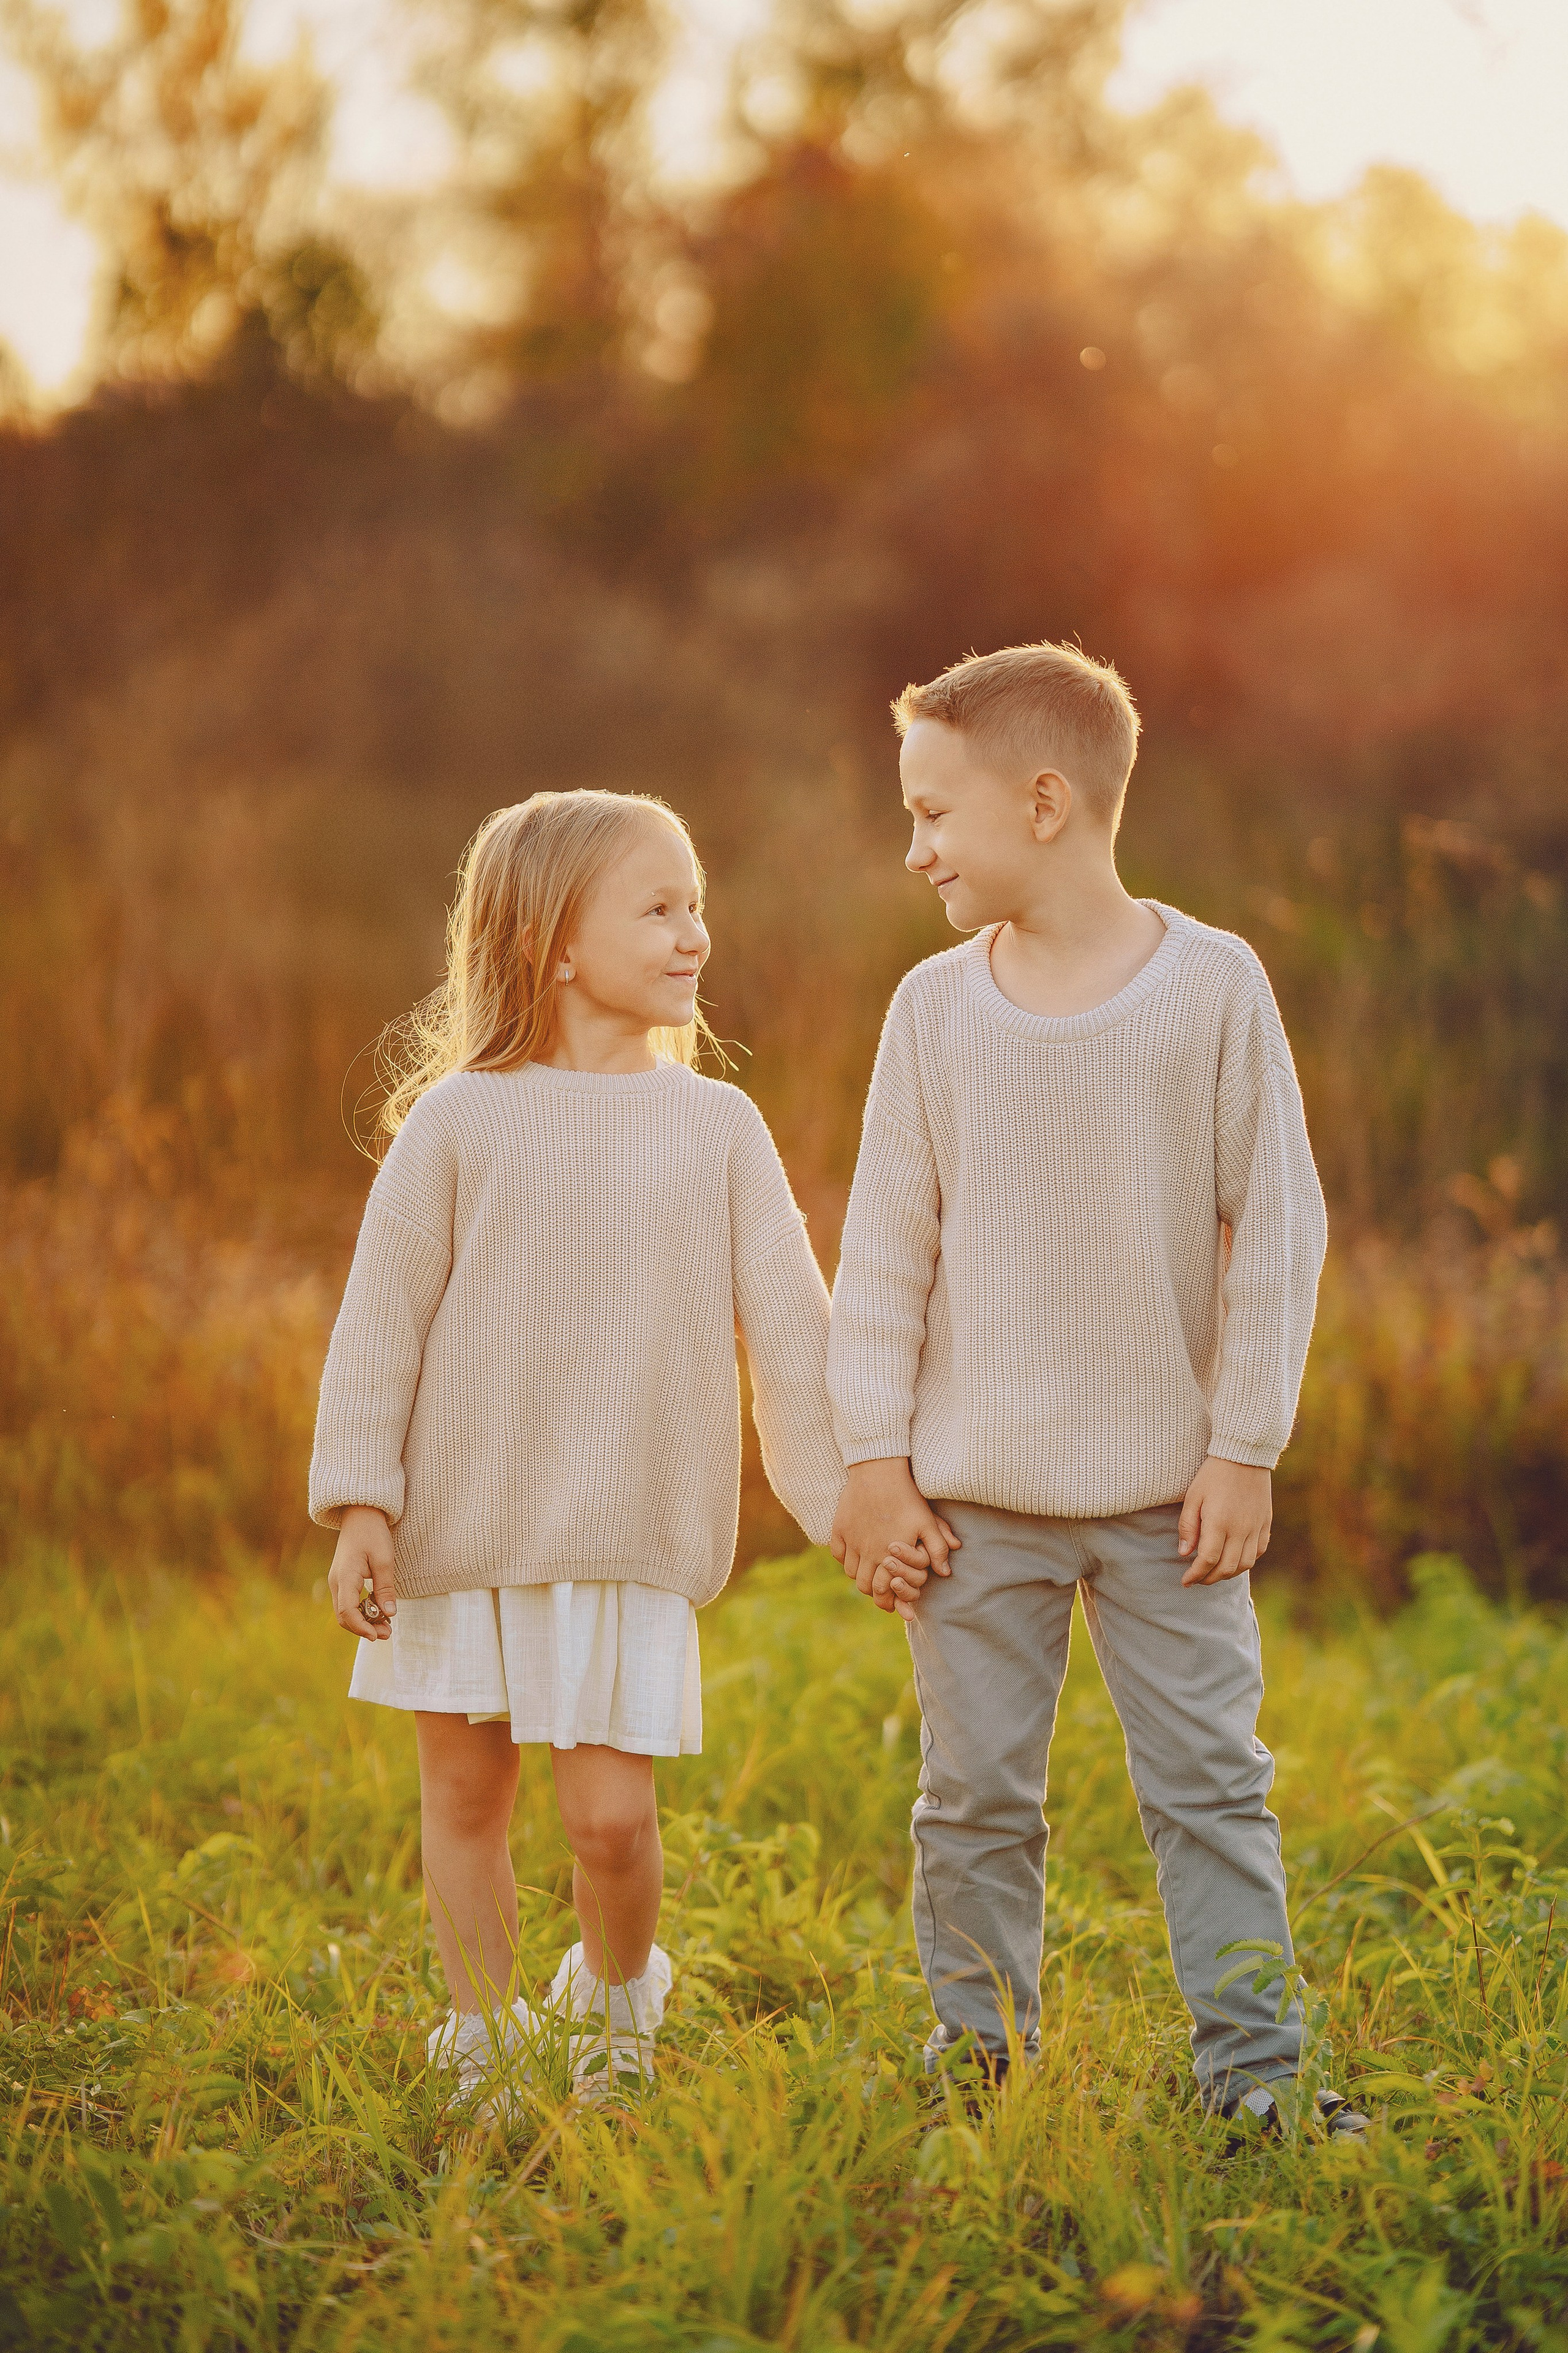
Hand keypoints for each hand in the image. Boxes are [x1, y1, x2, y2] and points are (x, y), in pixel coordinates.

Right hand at [328, 1506, 397, 1637]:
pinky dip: (362, 1611)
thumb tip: (389, 1613)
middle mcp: (336, 1582)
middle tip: (387, 1633)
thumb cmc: (373, 1534)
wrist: (360, 1515)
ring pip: (345, 1611)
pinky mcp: (343, 1580)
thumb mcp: (384, 1560)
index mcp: (345, 1577)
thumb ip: (385, 1588)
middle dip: (364, 1628)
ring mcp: (338, 1581)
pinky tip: (379, 1611)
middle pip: (344, 1616)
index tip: (377, 1635)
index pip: (347, 1612)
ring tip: (386, 1625)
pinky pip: (348, 1602)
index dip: (361, 1627)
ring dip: (364, 1621)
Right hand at [830, 1459, 959, 1612]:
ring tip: (869, 1572)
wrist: (878, 1471)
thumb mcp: (928, 1522)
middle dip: (874, 1593)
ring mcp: (851, 1541)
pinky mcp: (840, 1528)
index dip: (888, 1603)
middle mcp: (867, 1553)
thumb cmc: (907, 1498)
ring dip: (860, 1576)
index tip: (892, 1605)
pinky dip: (845, 1558)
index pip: (883, 1591)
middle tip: (881, 1592)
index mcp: (888, 1557)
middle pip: (865, 1586)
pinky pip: (837, 1553)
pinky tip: (854, 1554)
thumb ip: (938, 1549)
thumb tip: (945, 1573)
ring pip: (850, 1572)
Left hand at [1178, 1457, 1271, 1586]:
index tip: (1185, 1581)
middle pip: (1227, 1568)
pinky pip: (1259, 1551)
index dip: (1195, 1575)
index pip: (1208, 1560)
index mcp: (1219, 1522)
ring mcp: (1256, 1527)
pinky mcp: (1265, 1523)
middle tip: (1197, 1579)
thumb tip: (1184, 1554)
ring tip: (1214, 1572)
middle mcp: (1240, 1529)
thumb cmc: (1213, 1474)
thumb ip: (1188, 1527)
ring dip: (1228, 1573)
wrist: (1244, 1454)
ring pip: (1245, 1564)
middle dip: (1210, 1578)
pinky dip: (1246, 1561)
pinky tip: (1234, 1559)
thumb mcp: (1193, 1497)